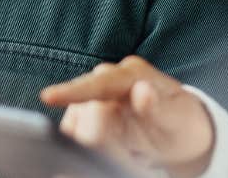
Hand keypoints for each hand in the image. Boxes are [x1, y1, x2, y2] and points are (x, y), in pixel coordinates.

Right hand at [41, 56, 214, 177]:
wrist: (180, 131)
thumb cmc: (180, 124)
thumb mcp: (176, 121)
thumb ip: (157, 107)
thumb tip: (141, 90)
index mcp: (133, 74)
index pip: (99, 83)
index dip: (72, 91)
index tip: (48, 97)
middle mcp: (110, 78)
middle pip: (85, 107)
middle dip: (100, 137)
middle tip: (130, 153)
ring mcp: (96, 94)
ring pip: (78, 120)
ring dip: (97, 142)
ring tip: (130, 150)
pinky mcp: (86, 110)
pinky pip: (75, 129)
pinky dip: (87, 143)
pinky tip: (115, 147)